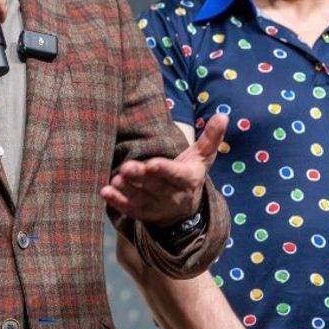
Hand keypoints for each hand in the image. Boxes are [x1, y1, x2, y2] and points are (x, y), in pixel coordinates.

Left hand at [100, 113, 226, 225]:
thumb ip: (210, 138)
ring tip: (117, 178)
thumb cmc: (189, 175)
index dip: (165, 170)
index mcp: (188, 179)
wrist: (184, 211)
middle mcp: (173, 196)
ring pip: (141, 198)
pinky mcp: (142, 213)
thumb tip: (223, 115)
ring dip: (128, 189)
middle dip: (141, 177)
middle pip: (155, 186)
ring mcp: (156, 206)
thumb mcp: (202, 158)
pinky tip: (105, 192)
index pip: (176, 175)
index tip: (152, 164)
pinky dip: (117, 202)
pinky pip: (129, 209)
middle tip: (127, 167)